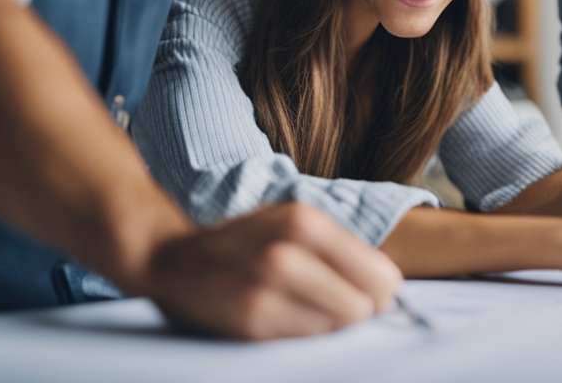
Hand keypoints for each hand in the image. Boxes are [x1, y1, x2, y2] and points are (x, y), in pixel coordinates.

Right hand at [139, 203, 402, 339]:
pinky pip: (304, 339)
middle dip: (358, 310)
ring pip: (337, 325)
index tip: (366, 294)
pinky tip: (281, 316)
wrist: (172, 258)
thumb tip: (389, 288)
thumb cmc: (246, 242)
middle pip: (364, 305)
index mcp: (306, 222)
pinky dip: (301, 333)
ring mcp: (267, 288)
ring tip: (304, 308)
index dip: (379, 292)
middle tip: (337, 305)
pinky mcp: (251, 320)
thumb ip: (339, 249)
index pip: (380, 274)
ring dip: (329, 323)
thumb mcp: (293, 223)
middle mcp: (289, 252)